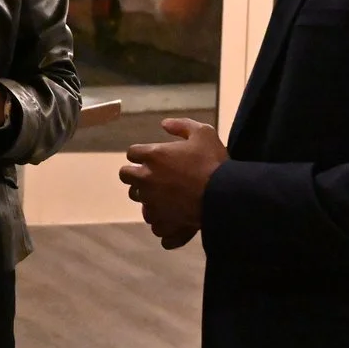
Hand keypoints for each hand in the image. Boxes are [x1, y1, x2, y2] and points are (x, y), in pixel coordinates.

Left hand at [119, 119, 226, 248]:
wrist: (223, 195)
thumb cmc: (213, 162)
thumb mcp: (203, 133)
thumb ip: (182, 125)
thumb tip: (164, 124)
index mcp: (153, 155)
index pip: (132, 153)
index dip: (141, 154)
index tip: (152, 156)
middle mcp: (146, 179)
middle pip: (126, 176)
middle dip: (135, 174)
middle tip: (152, 175)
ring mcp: (152, 202)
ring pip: (138, 199)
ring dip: (146, 196)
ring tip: (163, 195)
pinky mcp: (161, 221)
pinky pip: (153, 223)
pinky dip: (161, 220)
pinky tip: (172, 216)